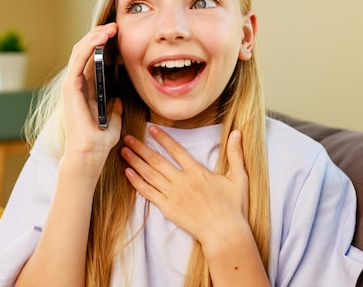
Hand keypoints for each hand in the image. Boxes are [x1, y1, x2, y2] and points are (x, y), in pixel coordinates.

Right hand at [61, 22, 121, 177]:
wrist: (90, 153)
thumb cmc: (100, 140)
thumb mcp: (113, 120)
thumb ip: (114, 108)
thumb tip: (119, 100)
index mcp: (87, 89)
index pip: (93, 59)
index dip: (104, 45)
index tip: (119, 35)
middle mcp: (78, 84)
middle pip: (85, 51)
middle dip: (100, 35)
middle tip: (115, 26)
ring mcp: (72, 84)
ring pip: (80, 51)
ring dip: (95, 36)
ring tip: (111, 27)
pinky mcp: (70, 86)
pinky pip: (78, 59)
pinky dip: (90, 46)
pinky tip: (101, 38)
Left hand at [121, 126, 249, 245]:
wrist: (225, 234)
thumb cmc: (233, 208)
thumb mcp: (239, 178)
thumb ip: (236, 154)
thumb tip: (237, 132)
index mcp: (197, 171)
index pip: (176, 149)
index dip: (162, 138)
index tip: (151, 128)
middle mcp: (182, 180)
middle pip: (157, 160)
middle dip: (141, 148)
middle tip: (127, 138)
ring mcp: (173, 194)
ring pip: (150, 174)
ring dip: (135, 162)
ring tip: (124, 151)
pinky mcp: (168, 208)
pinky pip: (149, 193)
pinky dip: (137, 182)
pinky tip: (128, 173)